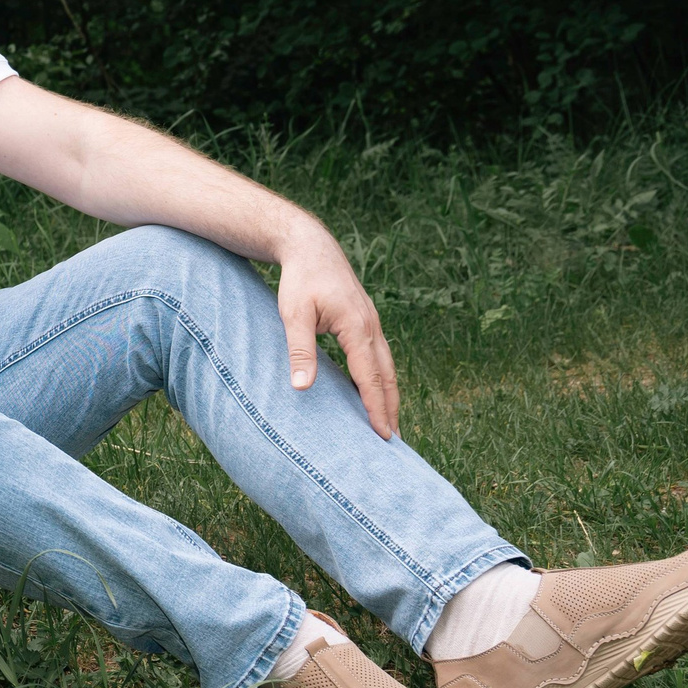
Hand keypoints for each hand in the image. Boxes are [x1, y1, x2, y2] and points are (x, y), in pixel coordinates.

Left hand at [276, 222, 400, 438]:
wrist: (312, 248)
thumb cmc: (300, 281)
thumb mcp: (293, 315)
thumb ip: (300, 350)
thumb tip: (302, 387)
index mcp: (357, 328)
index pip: (370, 377)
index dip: (377, 407)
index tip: (383, 434)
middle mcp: (372, 327)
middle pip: (387, 375)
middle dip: (391, 408)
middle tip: (394, 440)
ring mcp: (372, 324)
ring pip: (387, 366)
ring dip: (389, 394)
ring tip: (390, 422)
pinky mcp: (366, 322)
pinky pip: (379, 356)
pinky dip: (382, 377)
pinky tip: (376, 391)